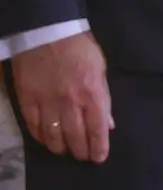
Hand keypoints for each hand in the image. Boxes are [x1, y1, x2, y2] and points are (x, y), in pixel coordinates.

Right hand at [11, 32, 111, 161]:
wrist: (46, 32)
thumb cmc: (79, 47)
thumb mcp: (100, 68)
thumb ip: (103, 96)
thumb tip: (108, 122)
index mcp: (92, 92)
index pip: (97, 128)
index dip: (98, 146)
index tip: (99, 157)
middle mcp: (70, 102)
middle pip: (75, 136)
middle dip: (81, 151)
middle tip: (83, 157)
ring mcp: (46, 102)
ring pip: (53, 136)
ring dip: (60, 147)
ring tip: (65, 151)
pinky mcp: (27, 100)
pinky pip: (34, 126)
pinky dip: (40, 137)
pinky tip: (46, 140)